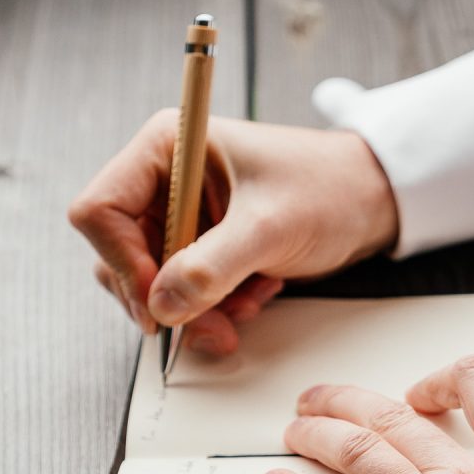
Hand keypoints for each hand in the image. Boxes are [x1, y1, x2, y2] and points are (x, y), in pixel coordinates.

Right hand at [68, 112, 398, 352]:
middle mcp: (164, 179)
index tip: (160, 301)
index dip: (121, 261)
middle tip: (210, 325)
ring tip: (244, 308)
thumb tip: (162, 306)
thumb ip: (212, 266)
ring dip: (193, 310)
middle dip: (164, 298)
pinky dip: (213, 309)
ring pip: (150, 283)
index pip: (100, 211)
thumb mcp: (270, 226)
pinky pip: (182, 293)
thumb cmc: (328, 188)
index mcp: (166, 147)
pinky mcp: (200, 246)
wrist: (373, 200)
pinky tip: (255, 296)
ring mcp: (180, 215)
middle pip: (118, 255)